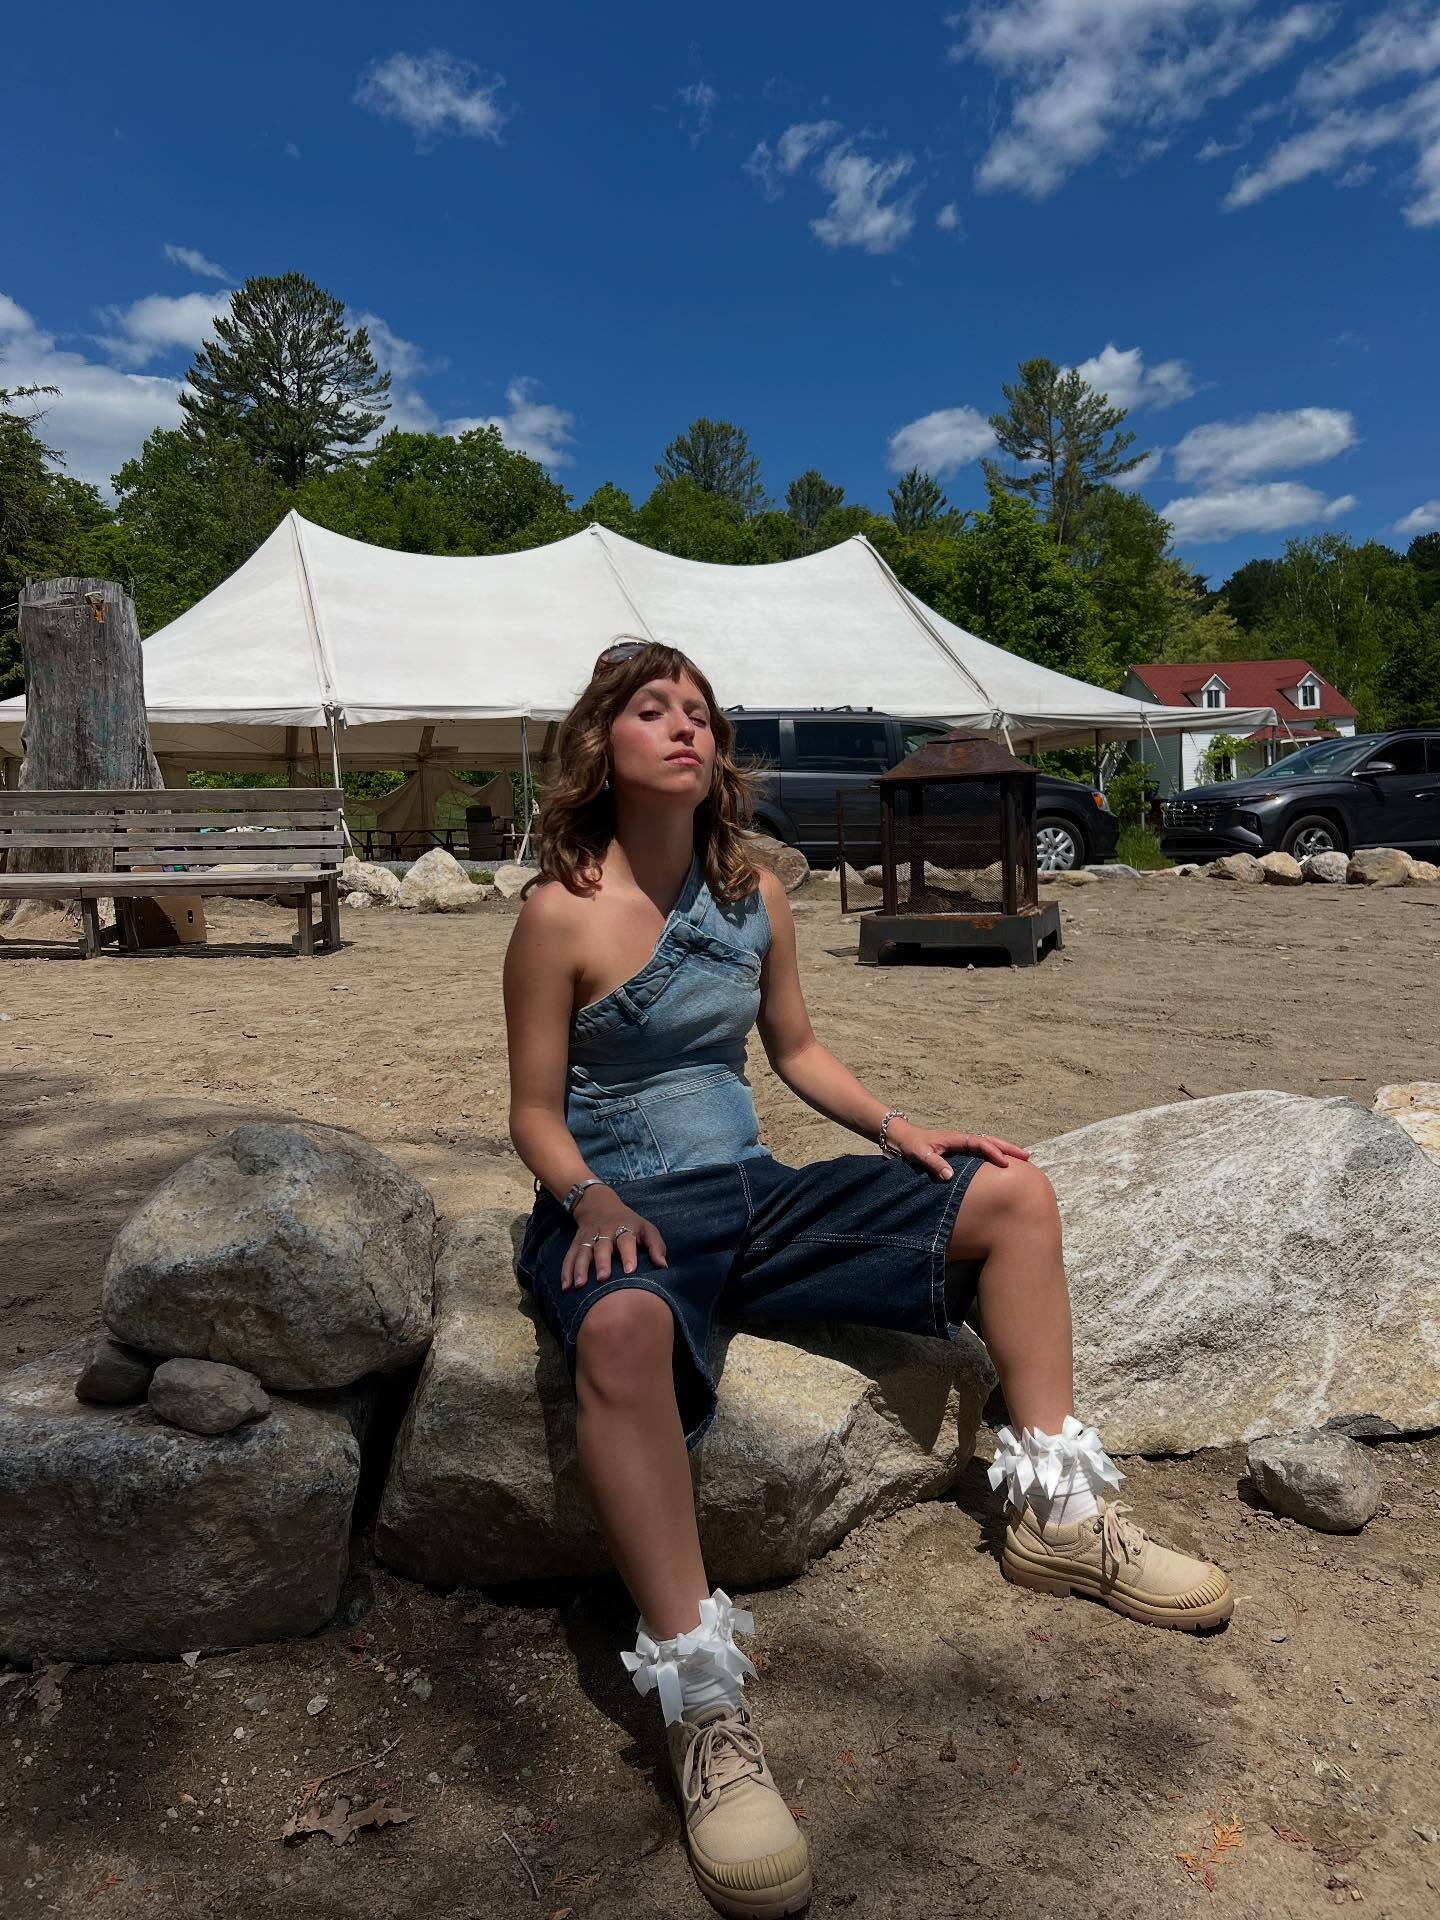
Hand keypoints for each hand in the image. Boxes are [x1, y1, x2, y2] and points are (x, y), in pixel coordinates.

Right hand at [563, 1187, 667, 1290]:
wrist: (599, 1204)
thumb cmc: (628, 1223)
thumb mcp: (645, 1228)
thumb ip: (656, 1246)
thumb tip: (663, 1266)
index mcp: (624, 1228)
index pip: (626, 1240)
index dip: (628, 1254)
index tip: (630, 1270)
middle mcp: (605, 1233)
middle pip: (602, 1247)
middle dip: (602, 1262)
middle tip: (602, 1278)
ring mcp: (588, 1238)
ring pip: (583, 1252)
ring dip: (580, 1268)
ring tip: (579, 1285)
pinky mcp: (576, 1243)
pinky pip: (570, 1256)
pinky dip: (566, 1271)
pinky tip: (566, 1286)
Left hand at [887, 1120, 1029, 1180]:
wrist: (903, 1139)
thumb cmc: (912, 1146)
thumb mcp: (921, 1155)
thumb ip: (934, 1163)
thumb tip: (951, 1176)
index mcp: (956, 1139)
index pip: (980, 1143)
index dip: (993, 1152)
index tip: (1005, 1162)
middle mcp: (962, 1140)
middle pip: (990, 1140)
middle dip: (1008, 1148)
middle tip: (1026, 1156)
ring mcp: (962, 1145)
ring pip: (988, 1145)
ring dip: (1004, 1150)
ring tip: (1022, 1158)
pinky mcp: (960, 1151)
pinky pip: (982, 1151)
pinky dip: (994, 1154)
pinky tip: (1002, 1163)